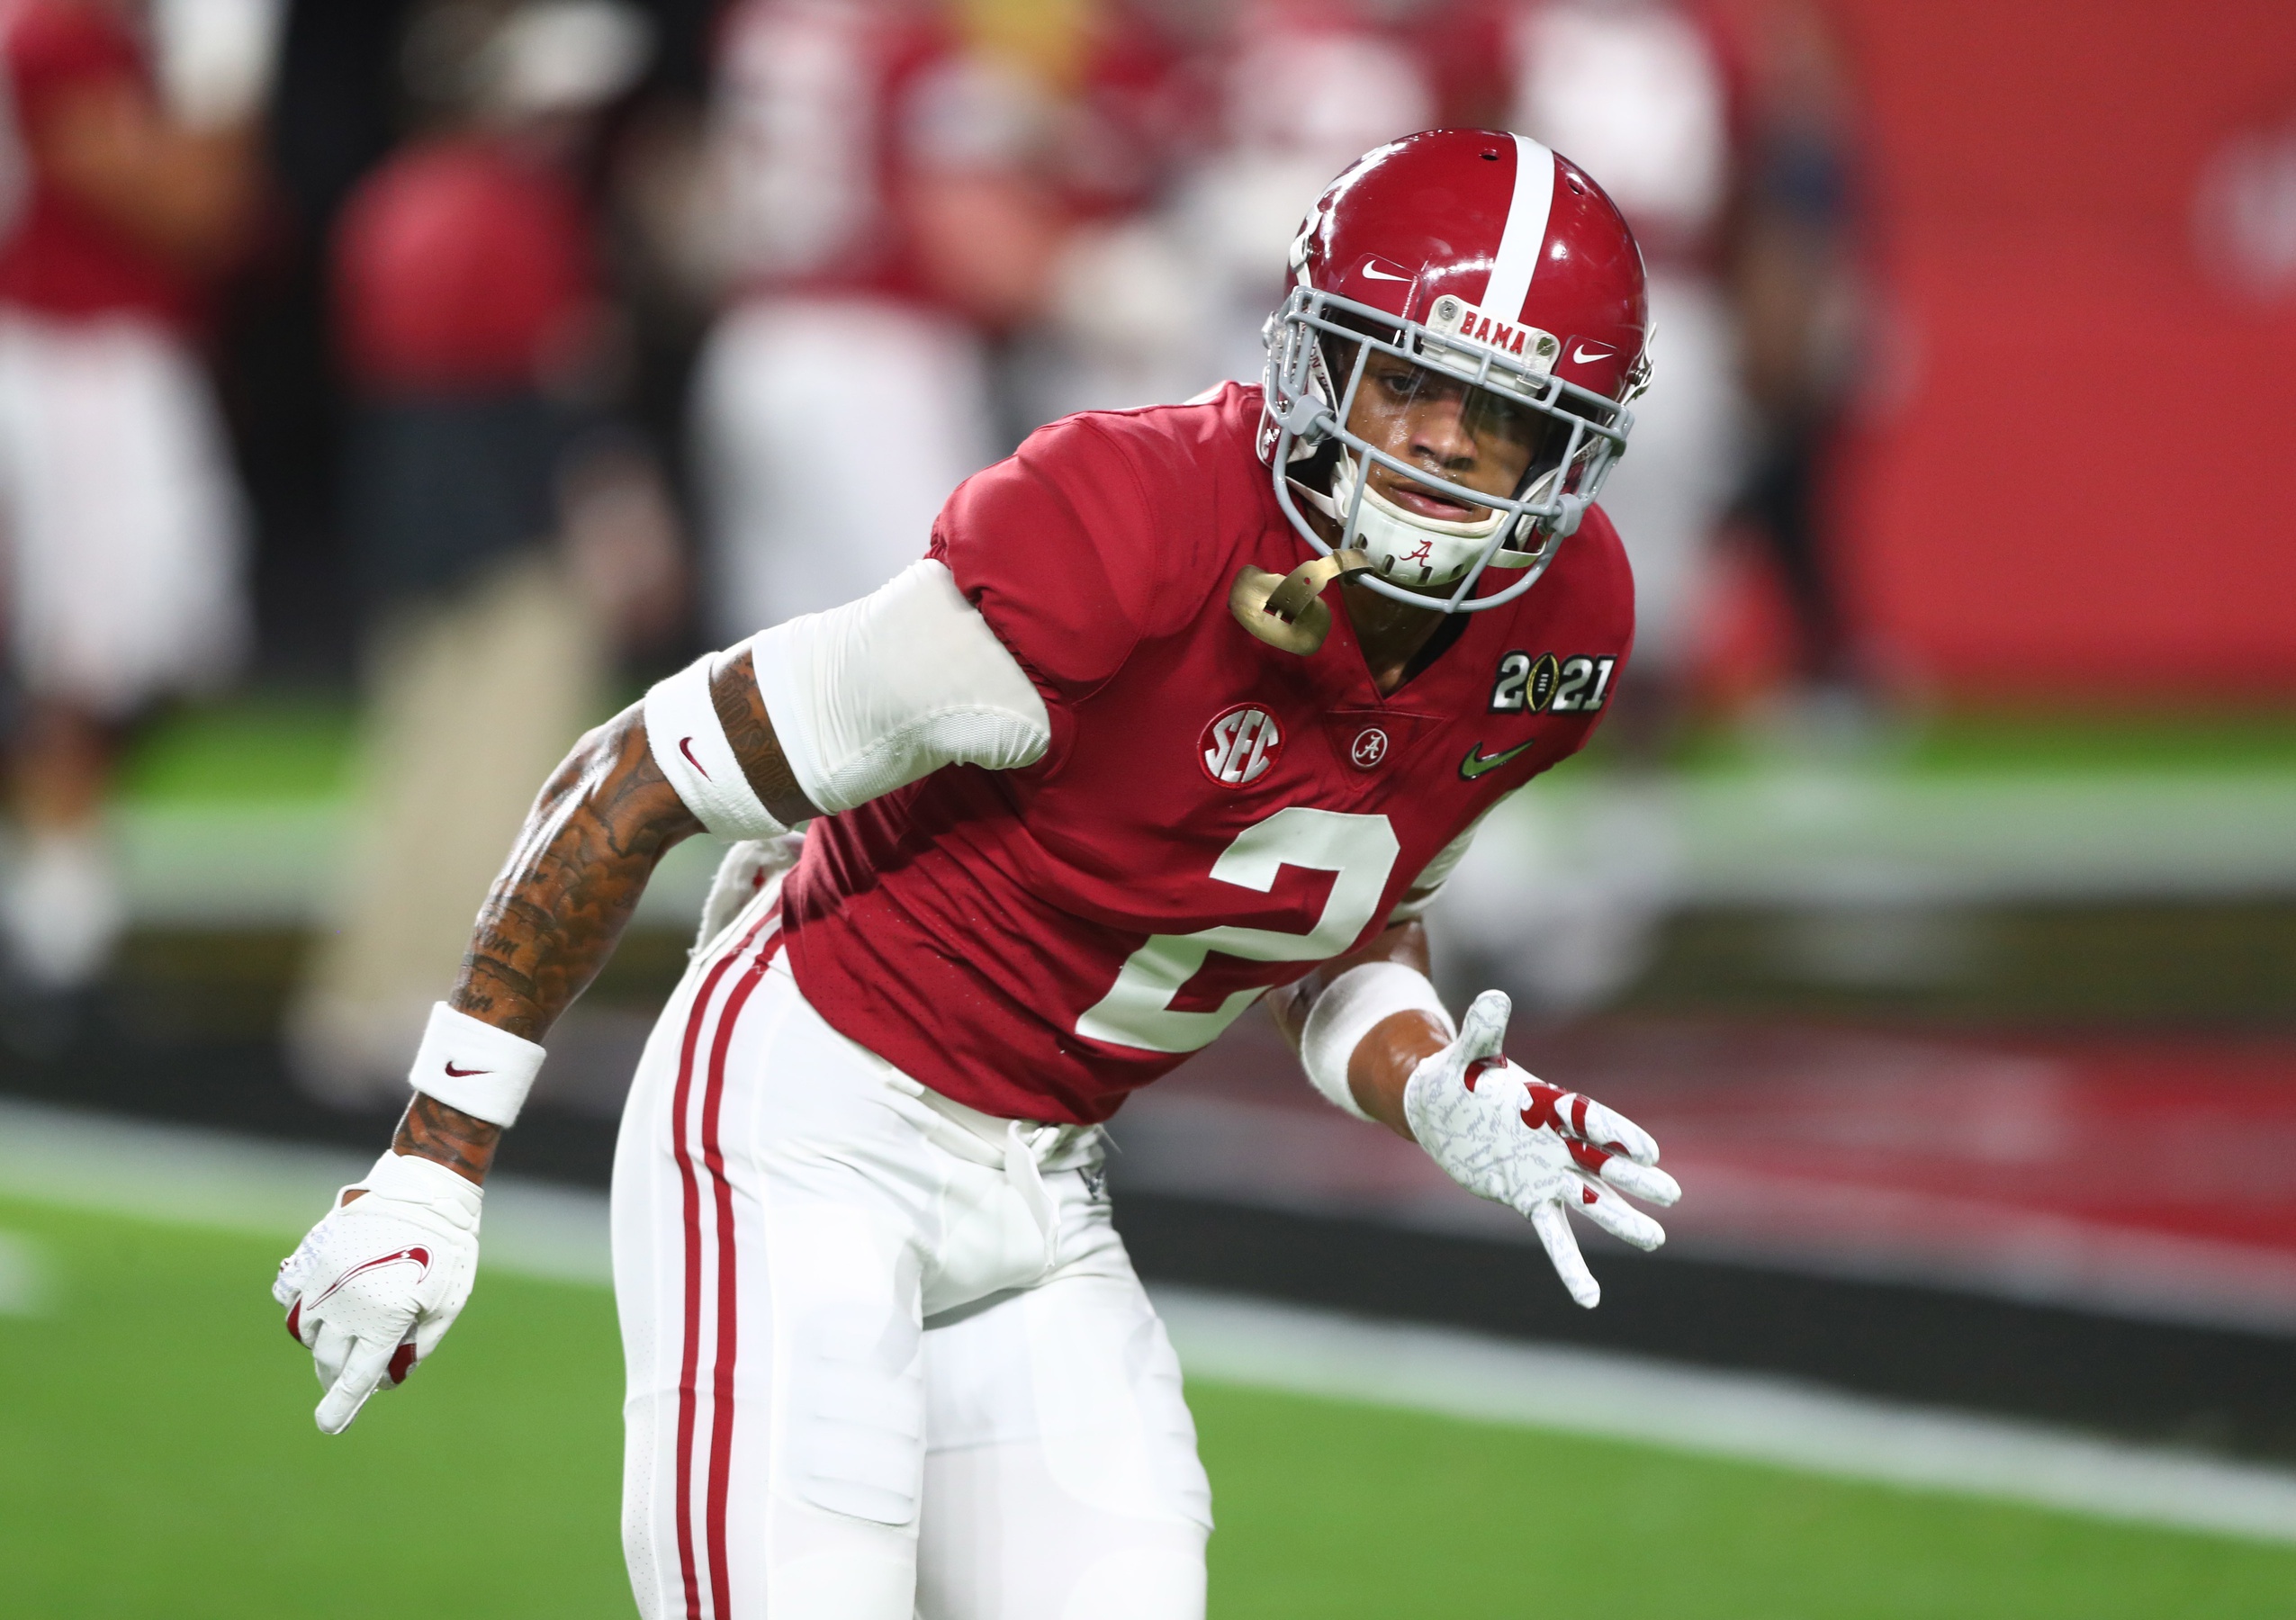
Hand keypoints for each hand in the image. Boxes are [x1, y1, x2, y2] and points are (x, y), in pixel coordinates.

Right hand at [273, 1151, 481, 1432]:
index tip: (328, 1427)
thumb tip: (391, 1374)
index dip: (341, 1407)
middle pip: (332, 1360)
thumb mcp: (448, 1302)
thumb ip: (420, 1344)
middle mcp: (348, 1308)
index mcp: (385, 1323)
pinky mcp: (313, 1260)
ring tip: (343, 1342)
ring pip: (311, 1333)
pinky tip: (320, 1312)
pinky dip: (303, 1312)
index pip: (356, 1379)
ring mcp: (325, 1284)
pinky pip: (292, 1299)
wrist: (425, 1190)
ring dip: (324, 1346)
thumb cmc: (447, 1248)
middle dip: (337, 1377)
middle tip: (343, 1385)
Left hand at [1403, 989, 1679, 1307]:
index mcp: (1549, 1105)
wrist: (1441, 1110)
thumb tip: (1493, 997)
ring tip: (1654, 1239)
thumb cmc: (1458, 1076)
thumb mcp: (1468, 1054)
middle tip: (1670, 1194)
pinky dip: (1571, 1266)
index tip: (1646, 1149)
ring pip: (1589, 1200)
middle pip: (1602, 1162)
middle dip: (1632, 1177)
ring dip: (1618, 1219)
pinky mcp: (1528, 1198)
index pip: (1589, 1119)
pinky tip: (1590, 1298)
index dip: (1615, 1132)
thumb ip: (1483, 1030)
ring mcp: (1546, 1173)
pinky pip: (1554, 1236)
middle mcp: (1556, 1142)